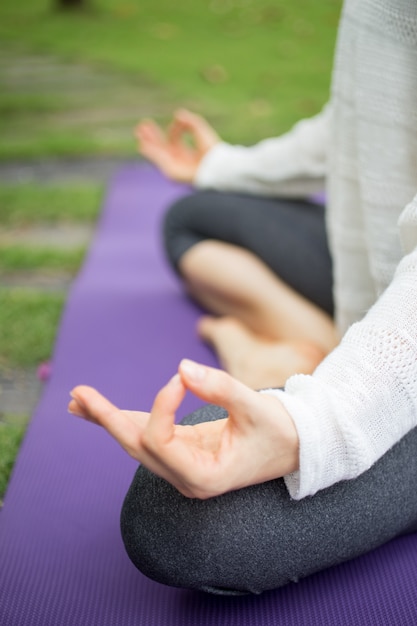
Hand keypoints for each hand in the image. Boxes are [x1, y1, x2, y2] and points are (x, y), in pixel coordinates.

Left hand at [68, 360, 298, 498]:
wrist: (297, 447)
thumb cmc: (282, 432)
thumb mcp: (257, 409)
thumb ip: (220, 388)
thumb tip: (180, 367)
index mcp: (204, 477)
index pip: (161, 441)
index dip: (162, 405)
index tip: (181, 377)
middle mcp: (187, 478)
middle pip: (137, 447)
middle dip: (107, 419)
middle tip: (78, 395)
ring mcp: (183, 467)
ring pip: (138, 443)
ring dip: (109, 420)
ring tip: (79, 401)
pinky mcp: (184, 452)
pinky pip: (150, 436)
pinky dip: (126, 420)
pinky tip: (102, 411)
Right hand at [135, 109, 219, 182]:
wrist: (215, 164)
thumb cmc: (212, 150)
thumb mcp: (200, 129)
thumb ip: (190, 121)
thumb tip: (178, 113)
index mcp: (186, 152)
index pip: (173, 138)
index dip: (174, 128)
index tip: (179, 121)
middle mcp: (179, 159)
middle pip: (161, 147)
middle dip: (151, 137)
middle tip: (141, 126)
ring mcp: (175, 166)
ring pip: (157, 153)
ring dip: (147, 143)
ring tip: (138, 132)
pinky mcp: (172, 173)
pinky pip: (159, 161)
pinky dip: (150, 153)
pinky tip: (142, 145)